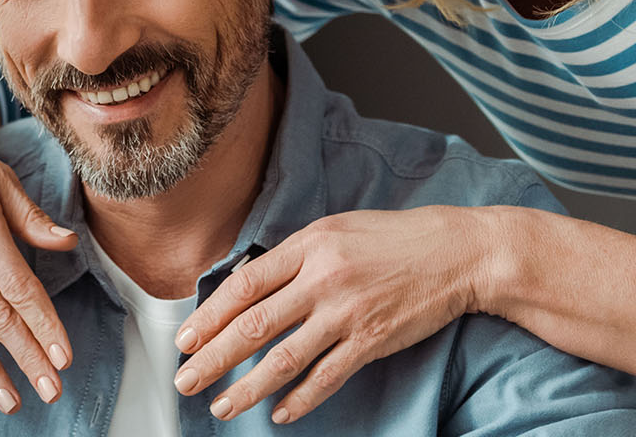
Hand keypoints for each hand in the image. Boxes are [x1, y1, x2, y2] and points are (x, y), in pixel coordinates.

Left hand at [173, 206, 483, 423]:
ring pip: (285, 357)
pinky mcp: (373, 340)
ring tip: (222, 406)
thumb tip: (247, 284)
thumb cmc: (392, 238)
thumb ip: (292, 257)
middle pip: (254, 325)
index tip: (186, 339)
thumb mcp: (333, 229)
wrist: (458, 253)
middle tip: (186, 380)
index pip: (244, 285)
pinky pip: (328, 376)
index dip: (210, 316)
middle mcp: (322, 280)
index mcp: (307, 247)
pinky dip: (301, 398)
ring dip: (248, 387)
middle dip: (213, 357)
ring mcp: (347, 313)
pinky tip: (280, 413)